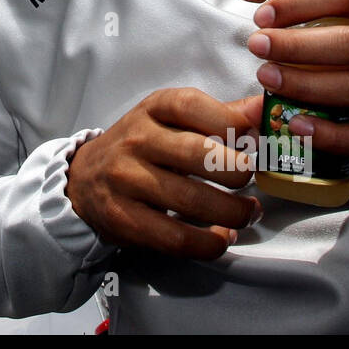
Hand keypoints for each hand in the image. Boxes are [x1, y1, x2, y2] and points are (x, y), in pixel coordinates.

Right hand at [64, 87, 263, 258]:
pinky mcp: (125, 219)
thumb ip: (220, 116)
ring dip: (234, 212)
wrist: (84, 179)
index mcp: (152, 109)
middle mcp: (136, 140)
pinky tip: (222, 236)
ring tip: (248, 213)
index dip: (231, 122)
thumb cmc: (141, 147)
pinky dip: (210, 243)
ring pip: (192, 201)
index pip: (191, 105)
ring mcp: (127, 180)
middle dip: (238, 171)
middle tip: (253, 180)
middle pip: (196, 154)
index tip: (256, 139)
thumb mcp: (171, 120)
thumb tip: (264, 108)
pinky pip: (177, 238)